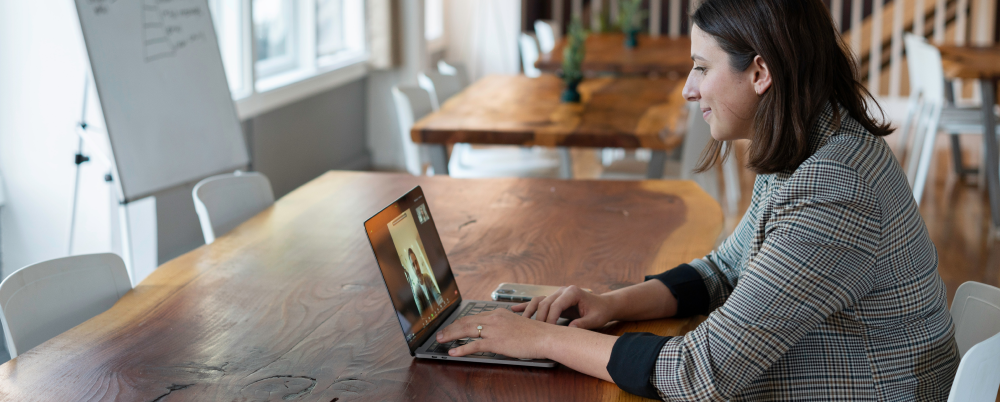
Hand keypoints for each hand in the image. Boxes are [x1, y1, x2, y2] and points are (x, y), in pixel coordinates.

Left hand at [436, 309, 557, 358]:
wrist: (545, 337)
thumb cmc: (535, 333)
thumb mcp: (516, 324)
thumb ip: (503, 325)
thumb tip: (494, 332)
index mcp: (498, 313)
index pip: (474, 316)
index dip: (460, 322)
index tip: (452, 326)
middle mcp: (494, 318)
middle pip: (466, 321)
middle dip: (450, 327)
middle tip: (440, 333)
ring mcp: (494, 330)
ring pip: (466, 331)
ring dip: (451, 335)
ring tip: (441, 340)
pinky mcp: (496, 342)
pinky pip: (474, 345)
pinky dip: (461, 348)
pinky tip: (453, 352)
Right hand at [514, 285, 614, 328]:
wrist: (603, 305)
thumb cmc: (600, 312)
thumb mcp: (595, 319)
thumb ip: (583, 324)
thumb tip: (571, 330)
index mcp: (572, 292)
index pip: (556, 304)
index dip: (550, 318)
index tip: (548, 331)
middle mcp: (562, 290)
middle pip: (545, 303)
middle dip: (539, 317)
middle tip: (535, 332)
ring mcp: (557, 293)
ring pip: (539, 301)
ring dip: (529, 311)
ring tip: (521, 322)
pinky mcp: (554, 299)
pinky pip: (538, 302)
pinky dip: (527, 306)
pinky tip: (515, 309)